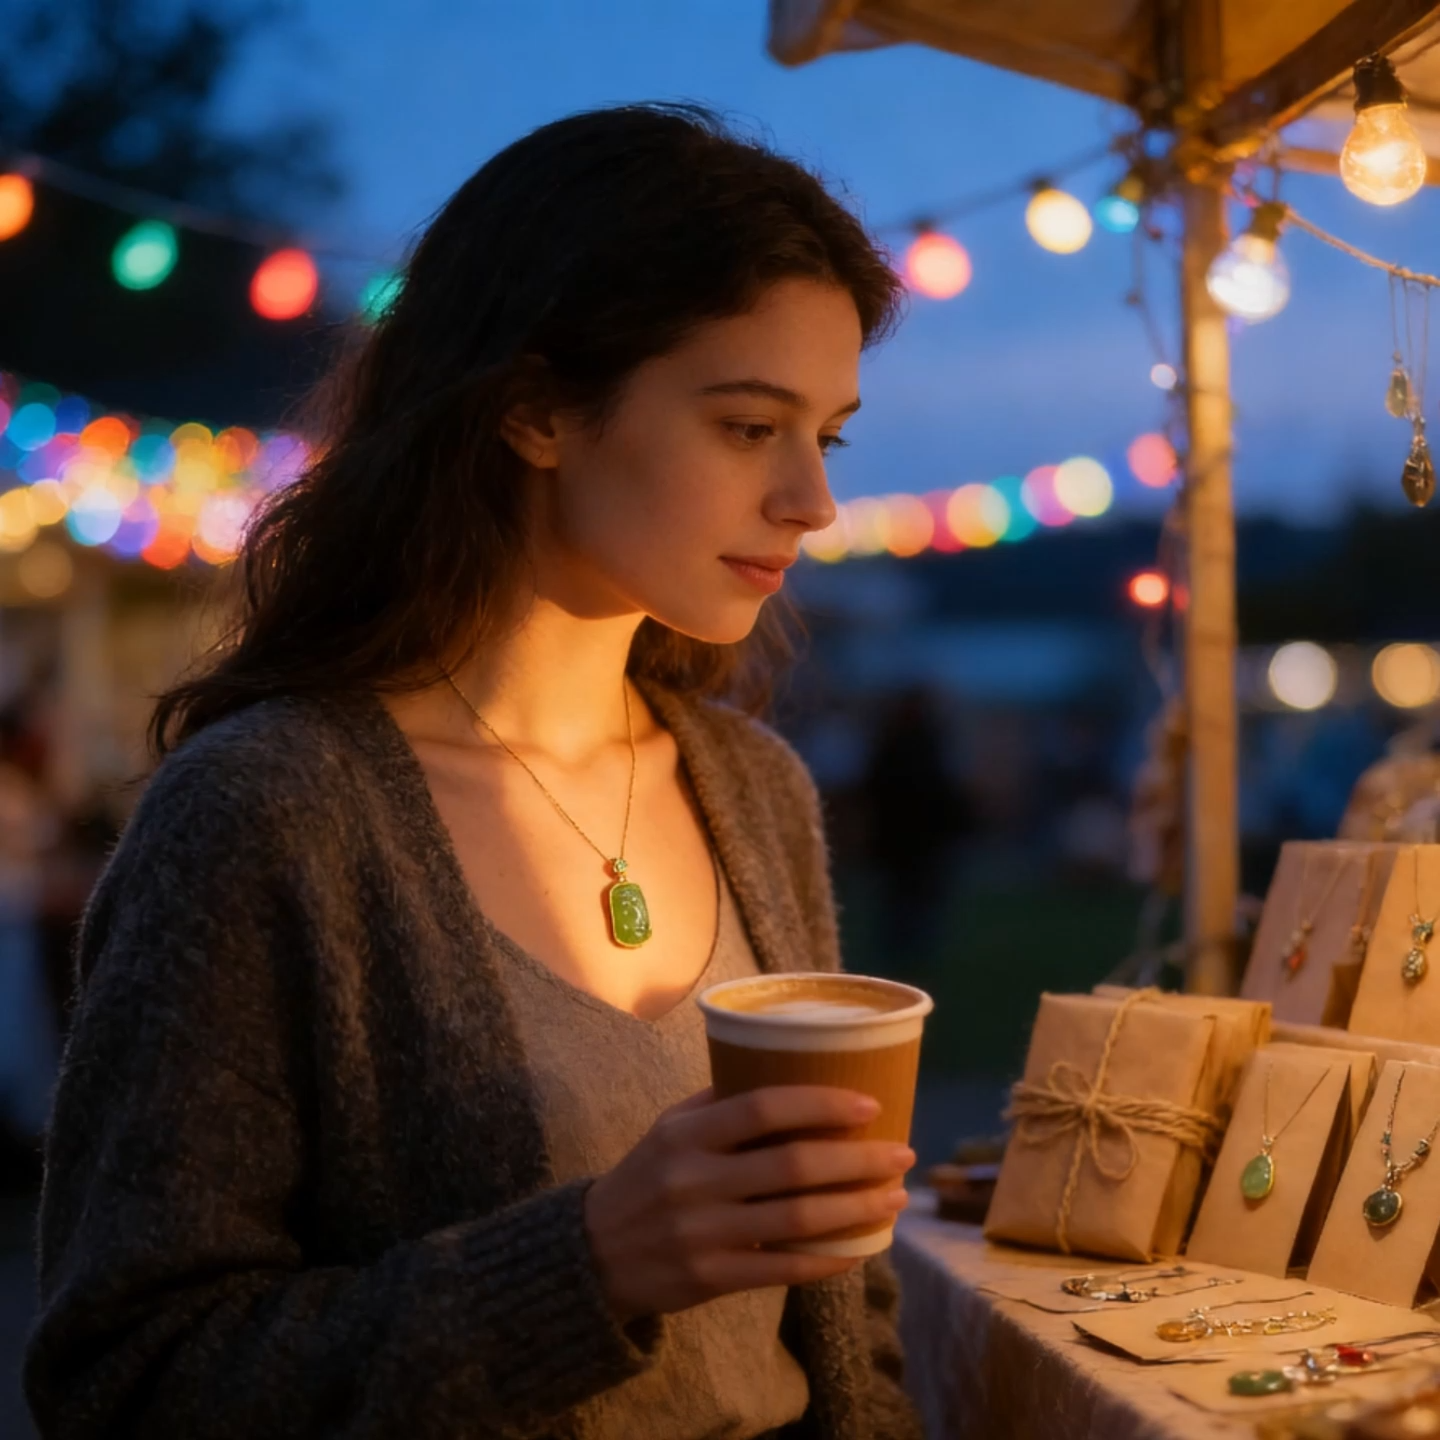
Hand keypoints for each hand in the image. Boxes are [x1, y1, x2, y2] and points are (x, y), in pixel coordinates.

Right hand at [582, 1084, 914, 1321]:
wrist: (593, 1253)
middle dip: (857, 1159)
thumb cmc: (646, 1178)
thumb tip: (789, 1069)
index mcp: (687, 1134)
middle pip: (792, 1166)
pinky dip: (828, 1257)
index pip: (763, 1107)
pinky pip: (783, 1268)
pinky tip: (860, 1246)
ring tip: (894, 1198)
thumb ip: (721, 1102)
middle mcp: (695, 1180)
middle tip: (902, 1153)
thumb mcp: (669, 1129)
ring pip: (797, 1219)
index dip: (820, 1103)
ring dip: (856, 1208)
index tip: (869, 1104)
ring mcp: (704, 1232)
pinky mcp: (711, 1277)